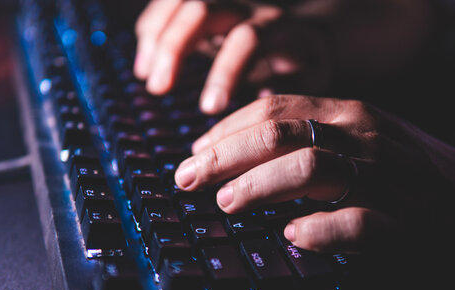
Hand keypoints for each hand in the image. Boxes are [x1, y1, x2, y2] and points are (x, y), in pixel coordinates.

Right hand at [133, 0, 331, 113]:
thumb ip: (290, 93)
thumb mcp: (310, 80)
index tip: (209, 109)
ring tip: (145, 74)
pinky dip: (152, 27)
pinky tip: (144, 58)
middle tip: (158, 88)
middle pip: (203, 10)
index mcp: (275, 28)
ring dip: (157, 35)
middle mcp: (246, 8)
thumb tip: (259, 113)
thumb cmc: (305, 65)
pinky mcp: (205, 7)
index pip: (246, 39)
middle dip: (175, 47)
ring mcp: (223, 3)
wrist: (306, 32)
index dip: (225, 71)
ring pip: (181, 1)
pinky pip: (171, 3)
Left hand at [174, 95, 454, 252]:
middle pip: (278, 135)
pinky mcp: (405, 221)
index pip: (274, 111)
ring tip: (226, 203)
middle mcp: (363, 136)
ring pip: (309, 169)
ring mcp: (384, 177)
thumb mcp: (363, 138)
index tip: (194, 151)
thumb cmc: (412, 173)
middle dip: (223, 156)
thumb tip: (246, 148)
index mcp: (350, 114)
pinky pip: (356, 222)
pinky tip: (294, 236)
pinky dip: (320, 229)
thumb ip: (312, 136)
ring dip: (259, 186)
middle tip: (187, 178)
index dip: (225, 131)